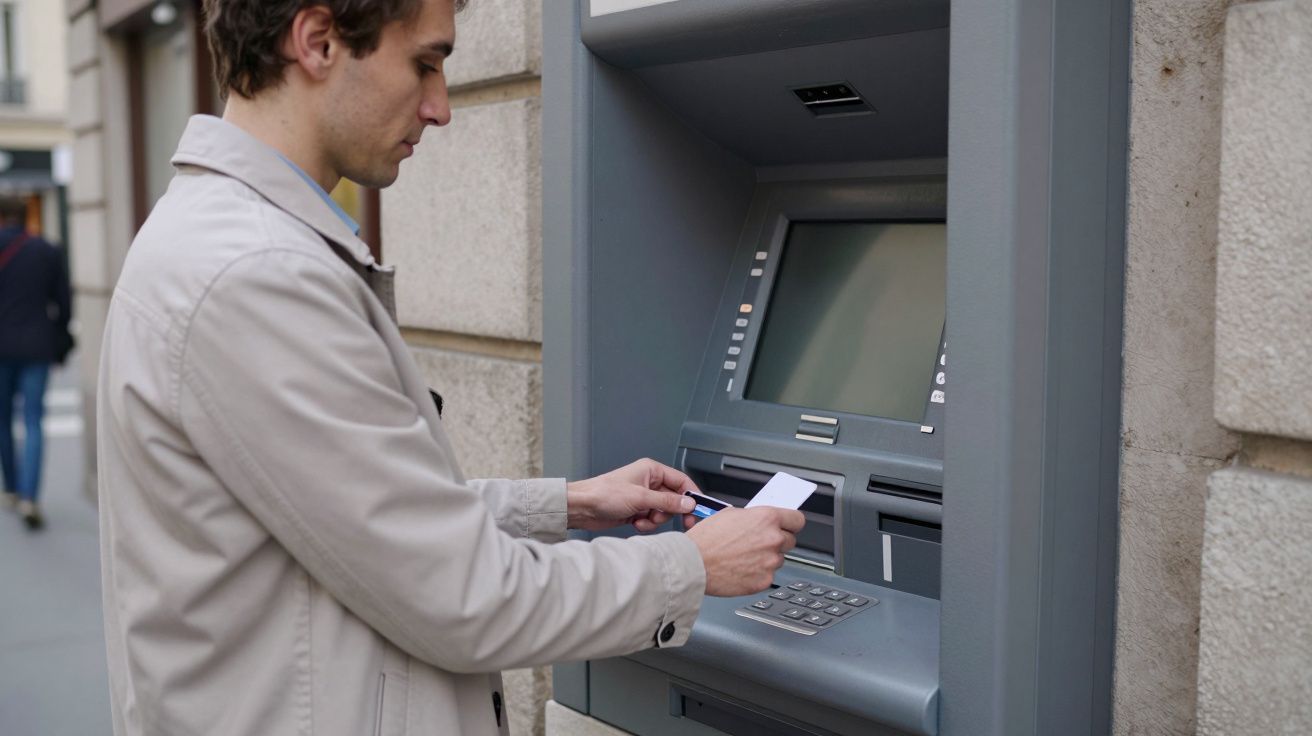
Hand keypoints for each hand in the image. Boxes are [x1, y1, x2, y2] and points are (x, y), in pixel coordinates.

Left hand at [566, 458, 697, 531]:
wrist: (582, 508)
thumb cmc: (604, 494)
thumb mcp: (641, 498)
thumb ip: (667, 502)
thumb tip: (689, 504)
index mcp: (652, 471)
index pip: (681, 481)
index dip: (691, 495)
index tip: (699, 510)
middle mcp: (649, 483)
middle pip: (674, 499)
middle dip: (671, 512)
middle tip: (683, 523)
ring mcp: (643, 498)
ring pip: (663, 512)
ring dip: (656, 520)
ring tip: (643, 519)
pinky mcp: (636, 511)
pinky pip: (652, 520)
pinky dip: (647, 524)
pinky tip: (635, 523)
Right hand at [685, 507, 805, 596]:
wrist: (693, 563)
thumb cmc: (706, 539)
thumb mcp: (730, 515)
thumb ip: (753, 518)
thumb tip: (761, 521)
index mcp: (766, 519)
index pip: (797, 519)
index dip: (791, 523)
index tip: (789, 526)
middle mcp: (773, 539)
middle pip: (790, 541)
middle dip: (777, 541)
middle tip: (759, 543)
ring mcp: (770, 562)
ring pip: (778, 559)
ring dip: (767, 558)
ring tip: (745, 557)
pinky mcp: (764, 580)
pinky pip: (768, 575)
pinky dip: (758, 573)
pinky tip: (742, 569)